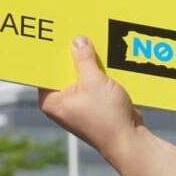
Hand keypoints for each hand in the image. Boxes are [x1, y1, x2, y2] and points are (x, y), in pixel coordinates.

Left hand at [38, 36, 144, 159]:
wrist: (129, 140)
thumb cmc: (107, 118)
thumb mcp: (95, 82)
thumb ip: (84, 60)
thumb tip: (78, 42)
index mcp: (51, 100)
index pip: (46, 70)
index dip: (52, 53)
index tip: (57, 36)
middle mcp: (61, 103)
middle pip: (65, 71)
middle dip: (75, 56)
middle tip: (81, 37)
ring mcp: (78, 105)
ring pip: (82, 77)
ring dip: (92, 66)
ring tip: (98, 50)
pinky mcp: (94, 106)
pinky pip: (95, 85)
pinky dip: (102, 76)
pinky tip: (110, 66)